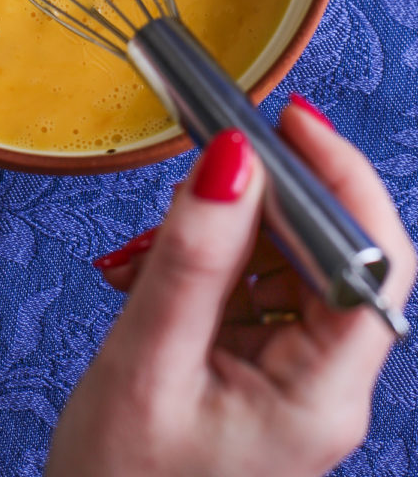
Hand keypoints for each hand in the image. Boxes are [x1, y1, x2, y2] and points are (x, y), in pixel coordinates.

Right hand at [45, 101, 415, 476]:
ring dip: (227, 230)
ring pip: (287, 262)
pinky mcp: (261, 370)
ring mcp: (293, 378)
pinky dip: (207, 260)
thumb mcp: (147, 361)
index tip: (289, 122)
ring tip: (160, 242)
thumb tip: (235, 161)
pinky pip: (252, 286)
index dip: (342, 180)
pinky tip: (159, 267)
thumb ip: (193, 257)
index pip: (371, 264)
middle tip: (210, 166)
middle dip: (266, 199)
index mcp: (319, 395)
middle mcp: (323, 385)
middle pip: (331, 252)